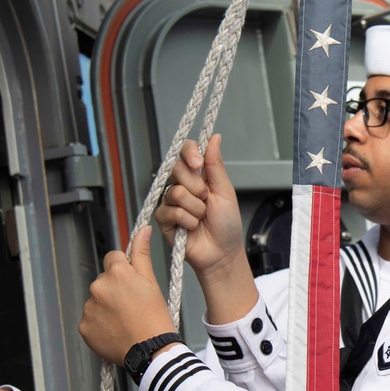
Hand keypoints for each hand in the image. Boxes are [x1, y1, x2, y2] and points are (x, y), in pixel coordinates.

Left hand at [79, 226, 175, 365]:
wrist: (149, 350)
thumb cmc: (155, 316)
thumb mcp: (151, 281)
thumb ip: (142, 253)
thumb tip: (143, 230)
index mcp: (116, 273)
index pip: (112, 257)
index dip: (123, 267)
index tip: (132, 281)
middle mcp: (98, 287)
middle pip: (104, 279)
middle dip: (115, 287)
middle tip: (132, 304)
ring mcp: (89, 308)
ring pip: (97, 299)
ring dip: (107, 305)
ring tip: (125, 319)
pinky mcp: (83, 327)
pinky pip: (90, 319)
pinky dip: (100, 323)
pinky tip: (115, 329)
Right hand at [155, 135, 244, 279]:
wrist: (221, 252)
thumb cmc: (226, 223)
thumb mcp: (225, 191)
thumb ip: (215, 164)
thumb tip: (214, 137)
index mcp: (198, 175)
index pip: (186, 151)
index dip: (189, 153)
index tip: (198, 163)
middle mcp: (182, 184)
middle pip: (177, 169)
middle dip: (197, 187)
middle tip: (206, 199)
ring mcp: (170, 201)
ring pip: (175, 192)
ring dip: (195, 208)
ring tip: (201, 217)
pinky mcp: (163, 219)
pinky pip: (170, 211)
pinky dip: (187, 221)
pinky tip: (192, 227)